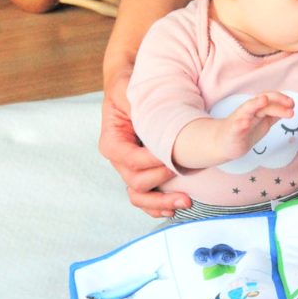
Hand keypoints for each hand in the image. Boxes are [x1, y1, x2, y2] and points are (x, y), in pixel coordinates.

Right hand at [99, 69, 191, 217]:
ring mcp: (131, 170)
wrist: (131, 92)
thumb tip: (148, 117)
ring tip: (184, 202)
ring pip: (140, 196)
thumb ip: (135, 105)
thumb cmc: (129, 89)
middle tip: (185, 180)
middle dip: (161, 184)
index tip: (173, 157)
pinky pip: (146, 197)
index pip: (131, 160)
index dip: (153, 161)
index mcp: (112, 143)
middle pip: (136, 182)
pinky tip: (175, 209)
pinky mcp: (143, 173)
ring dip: (161, 202)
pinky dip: (158, 206)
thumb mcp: (127, 91)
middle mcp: (119, 161)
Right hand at [216, 92, 294, 162]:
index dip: (281, 99)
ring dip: (255, 103)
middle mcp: (248, 111)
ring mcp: (239, 120)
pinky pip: (236, 126)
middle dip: (276, 101)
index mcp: (257, 109)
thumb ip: (275, 114)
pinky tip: (246, 122)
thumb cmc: (246, 131)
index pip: (270, 99)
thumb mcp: (263, 122)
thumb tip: (290, 108)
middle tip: (290, 104)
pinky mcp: (232, 132)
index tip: (292, 104)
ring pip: (247, 109)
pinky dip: (241, 123)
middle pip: (262, 101)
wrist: (224, 143)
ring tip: (264, 100)